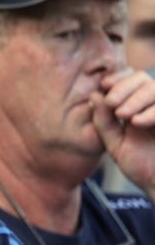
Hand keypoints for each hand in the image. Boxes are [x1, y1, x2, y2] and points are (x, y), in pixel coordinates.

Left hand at [92, 69, 154, 199]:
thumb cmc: (141, 166)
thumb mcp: (115, 143)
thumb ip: (104, 121)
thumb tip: (94, 95)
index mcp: (137, 107)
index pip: (128, 80)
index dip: (117, 78)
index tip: (103, 85)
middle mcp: (153, 105)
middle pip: (141, 78)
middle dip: (124, 87)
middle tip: (111, 102)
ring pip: (154, 88)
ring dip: (136, 98)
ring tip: (122, 114)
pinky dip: (151, 111)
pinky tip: (136, 121)